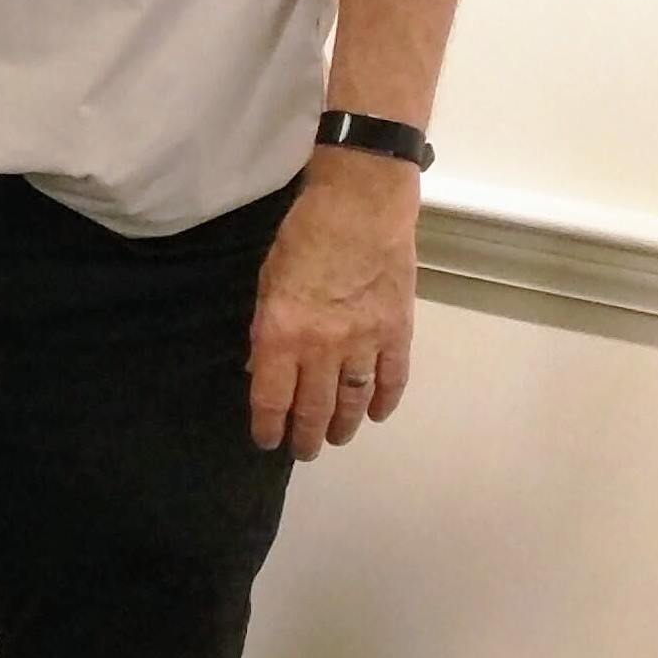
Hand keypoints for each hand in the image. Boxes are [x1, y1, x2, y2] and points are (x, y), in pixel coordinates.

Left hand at [247, 157, 419, 456]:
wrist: (361, 205)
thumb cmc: (303, 234)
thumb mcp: (265, 280)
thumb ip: (265, 329)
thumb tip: (259, 366)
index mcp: (282, 334)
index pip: (272, 398)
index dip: (268, 427)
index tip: (267, 441)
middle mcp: (323, 348)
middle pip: (314, 408)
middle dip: (307, 436)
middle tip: (304, 451)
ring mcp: (364, 342)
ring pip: (354, 401)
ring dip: (344, 425)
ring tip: (336, 438)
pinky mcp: (397, 331)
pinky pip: (392, 379)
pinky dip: (386, 401)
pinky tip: (379, 414)